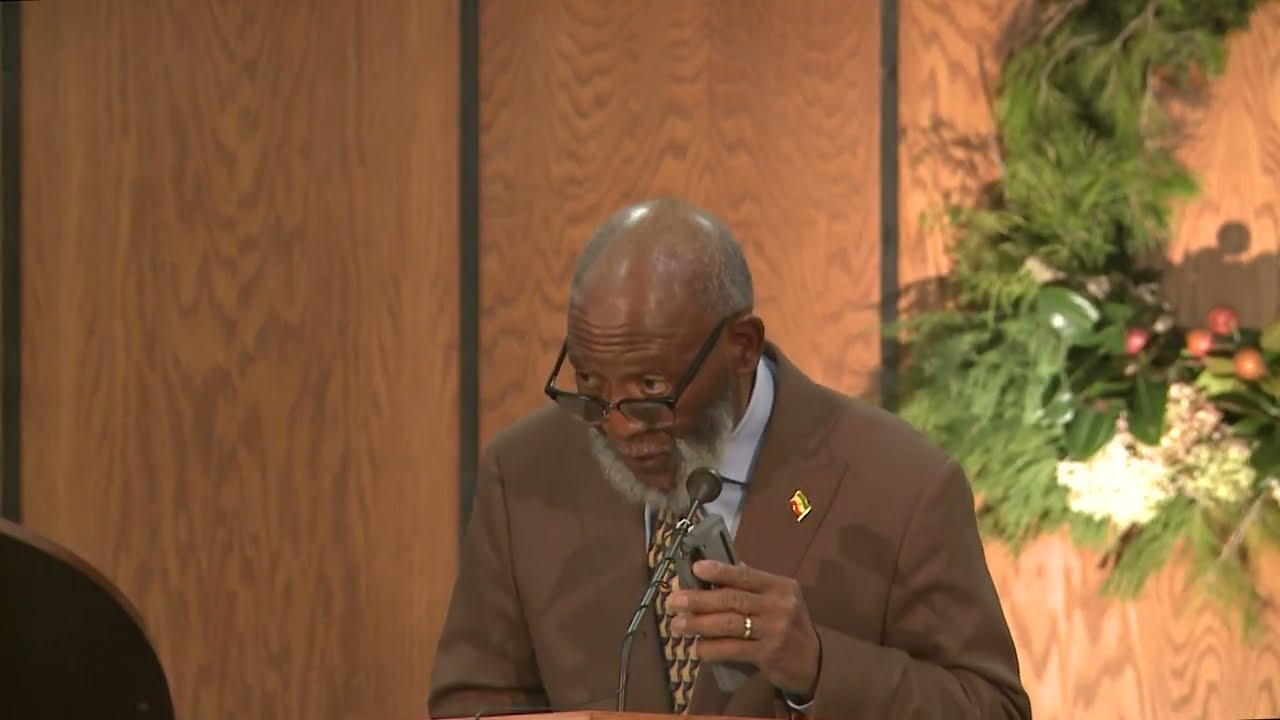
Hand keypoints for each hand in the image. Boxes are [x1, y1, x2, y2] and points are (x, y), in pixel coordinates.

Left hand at [666, 560, 820, 697]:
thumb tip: (717, 570)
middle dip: (699, 600)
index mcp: (780, 586)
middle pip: (732, 599)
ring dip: (699, 624)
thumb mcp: (779, 599)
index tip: (695, 569)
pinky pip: (732, 649)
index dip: (719, 571)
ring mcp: (774, 630)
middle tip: (674, 601)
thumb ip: (753, 586)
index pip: (745, 575)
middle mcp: (778, 605)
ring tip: (678, 625)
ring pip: (728, 624)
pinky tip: (698, 648)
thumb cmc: (788, 625)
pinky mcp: (768, 653)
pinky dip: (711, 648)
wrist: (813, 662)